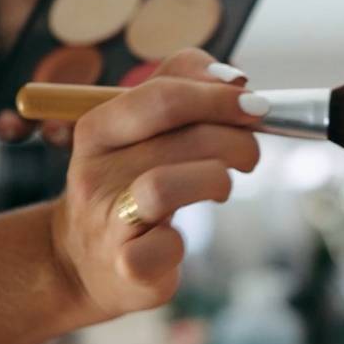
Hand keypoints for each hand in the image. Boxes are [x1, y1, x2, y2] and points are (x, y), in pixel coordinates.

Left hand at [0, 0, 209, 145]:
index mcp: (155, 55)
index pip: (182, 85)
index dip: (192, 101)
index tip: (190, 107)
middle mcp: (121, 83)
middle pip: (132, 121)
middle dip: (128, 135)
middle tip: (120, 133)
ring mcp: (78, 93)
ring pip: (80, 130)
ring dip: (68, 138)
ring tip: (55, 132)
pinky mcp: (36, 94)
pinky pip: (25, 121)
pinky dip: (15, 126)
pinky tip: (8, 122)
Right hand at [50, 48, 261, 319]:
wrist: (89, 262)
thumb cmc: (133, 185)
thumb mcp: (144, 132)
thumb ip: (185, 90)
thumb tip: (235, 78)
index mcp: (99, 128)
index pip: (162, 93)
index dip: (219, 95)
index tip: (254, 106)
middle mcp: (94, 169)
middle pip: (178, 133)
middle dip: (235, 138)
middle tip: (249, 154)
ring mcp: (107, 219)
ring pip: (165, 186)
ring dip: (215, 180)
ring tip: (222, 187)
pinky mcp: (125, 265)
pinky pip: (164, 247)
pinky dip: (183, 243)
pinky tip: (180, 239)